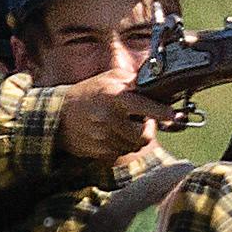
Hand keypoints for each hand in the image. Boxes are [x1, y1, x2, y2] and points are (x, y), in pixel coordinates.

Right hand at [57, 68, 178, 164]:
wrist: (58, 114)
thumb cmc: (89, 93)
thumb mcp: (110, 79)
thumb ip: (134, 80)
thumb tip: (159, 83)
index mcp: (114, 97)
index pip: (145, 106)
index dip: (162, 112)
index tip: (173, 115)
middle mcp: (109, 119)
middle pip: (144, 134)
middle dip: (148, 128)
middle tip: (140, 120)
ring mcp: (103, 138)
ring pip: (134, 146)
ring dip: (135, 137)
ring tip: (124, 125)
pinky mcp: (99, 152)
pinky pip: (122, 153)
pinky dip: (123, 145)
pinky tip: (114, 134)